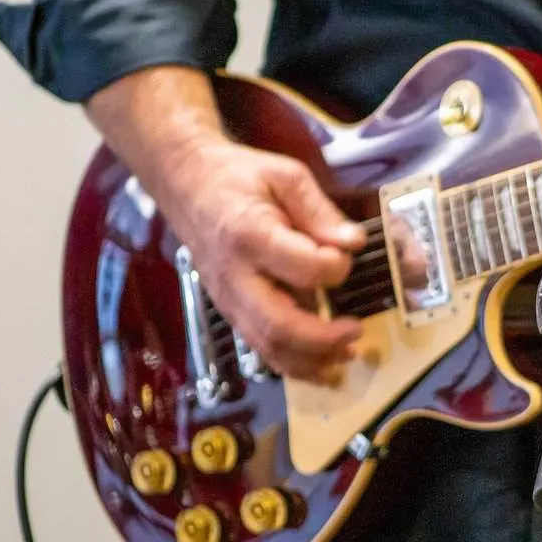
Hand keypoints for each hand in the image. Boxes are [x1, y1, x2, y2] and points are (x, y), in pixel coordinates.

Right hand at [159, 138, 426, 380]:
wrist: (185, 183)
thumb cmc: (238, 177)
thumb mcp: (285, 176)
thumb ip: (320, 211)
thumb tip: (353, 242)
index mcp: (250, 235)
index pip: (302, 268)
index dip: (334, 268)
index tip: (348, 254)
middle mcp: (236, 276)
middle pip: (279, 325)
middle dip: (323, 338)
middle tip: (357, 330)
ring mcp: (229, 299)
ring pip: (268, 346)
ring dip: (311, 361)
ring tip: (346, 356)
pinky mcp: (230, 310)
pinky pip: (260, 347)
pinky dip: (293, 364)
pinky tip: (322, 365)